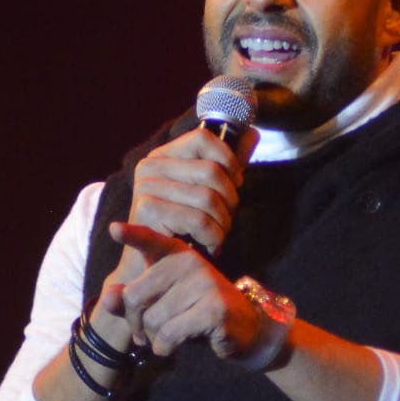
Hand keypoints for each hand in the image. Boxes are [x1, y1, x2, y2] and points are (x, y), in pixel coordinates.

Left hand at [104, 223, 262, 359]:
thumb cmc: (195, 313)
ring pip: (153, 319)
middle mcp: (189, 261)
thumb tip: (107, 298)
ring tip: (165, 340)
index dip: (132, 236)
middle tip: (144, 334)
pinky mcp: (214, 309)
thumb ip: (130, 300)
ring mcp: (204, 282)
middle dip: (135, 322)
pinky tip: (174, 347)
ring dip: (153, 338)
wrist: (243, 329)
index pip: (150, 241)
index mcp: (175, 253)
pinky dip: (165, 347)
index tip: (114, 229)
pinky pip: (170, 333)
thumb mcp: (160, 303)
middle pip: (135, 295)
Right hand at [134, 124, 255, 248]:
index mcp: (163, 156)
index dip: (228, 159)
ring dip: (223, 223)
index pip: (203, 138)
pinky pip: (198, 220)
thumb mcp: (208, 190)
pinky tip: (211, 246)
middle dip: (230, 199)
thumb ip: (229, 163)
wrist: (154, 267)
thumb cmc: (184, 228)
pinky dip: (213, 237)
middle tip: (227, 218)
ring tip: (219, 235)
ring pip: (208, 198)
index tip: (235, 182)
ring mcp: (146, 188)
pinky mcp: (147, 212)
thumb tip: (253, 133)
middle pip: (211, 171)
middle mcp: (150, 166)